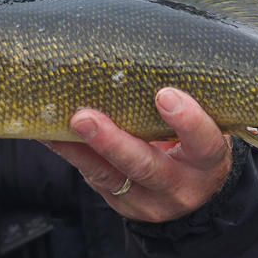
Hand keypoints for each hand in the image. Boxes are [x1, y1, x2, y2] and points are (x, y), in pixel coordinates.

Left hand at [44, 88, 231, 222]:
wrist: (194, 194)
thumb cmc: (198, 144)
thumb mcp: (206, 129)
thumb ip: (188, 105)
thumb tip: (149, 55)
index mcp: (208, 163)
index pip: (205, 143)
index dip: (188, 121)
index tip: (164, 95)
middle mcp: (179, 186)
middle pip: (145, 166)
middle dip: (113, 142)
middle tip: (85, 118)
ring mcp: (146, 200)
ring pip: (110, 176)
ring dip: (81, 149)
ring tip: (60, 124)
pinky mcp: (120, 202)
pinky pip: (93, 177)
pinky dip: (70, 153)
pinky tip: (50, 133)